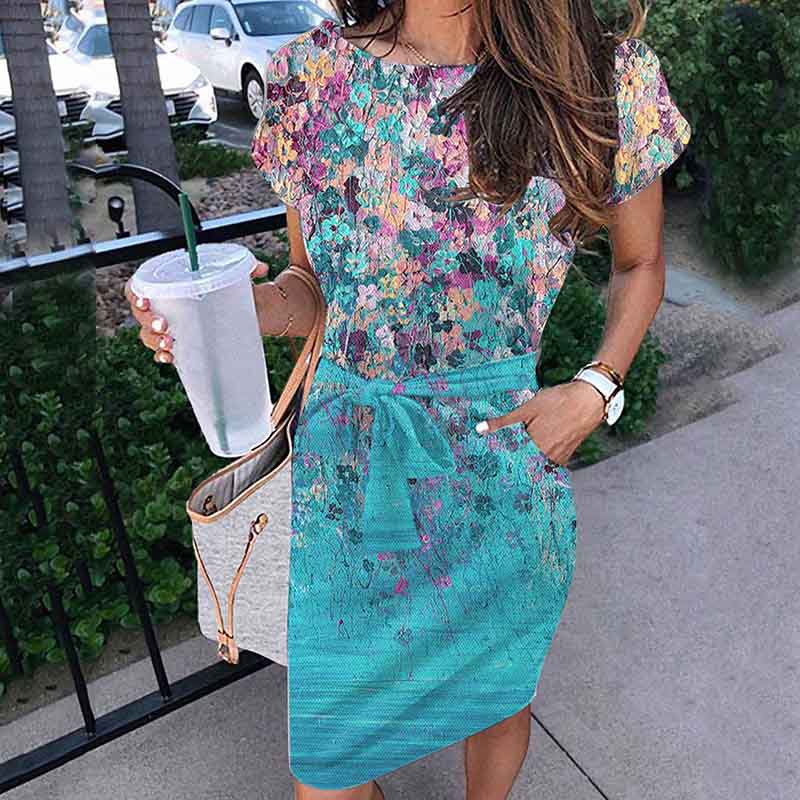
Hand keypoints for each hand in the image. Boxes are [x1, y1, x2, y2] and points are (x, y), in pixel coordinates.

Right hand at [123, 260, 269, 364]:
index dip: (135, 294)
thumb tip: (261, 268)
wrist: (253, 312)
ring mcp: (172, 327)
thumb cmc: (237, 290)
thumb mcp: (239, 277)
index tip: (146, 301)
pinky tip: (171, 358)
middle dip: (147, 322)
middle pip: (140, 314)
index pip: (138, 287)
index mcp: (171, 285)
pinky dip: (164, 356)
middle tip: (164, 326)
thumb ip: (247, 268)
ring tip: (170, 344)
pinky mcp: (182, 344)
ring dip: (155, 342)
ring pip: (148, 335)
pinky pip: (163, 352)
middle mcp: (166, 306)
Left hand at [475, 380, 605, 464]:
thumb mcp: (527, 408)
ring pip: (537, 464)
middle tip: (499, 462)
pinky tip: (537, 450)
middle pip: (524, 464)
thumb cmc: (559, 401)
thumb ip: (504, 421)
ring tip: (517, 456)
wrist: (590, 399)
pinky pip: (550, 462)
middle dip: (513, 462)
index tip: (490, 461)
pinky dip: (541, 458)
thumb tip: (479, 429)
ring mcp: (558, 457)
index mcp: (534, 447)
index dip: (500, 461)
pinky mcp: (567, 454)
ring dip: (528, 461)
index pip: (511, 461)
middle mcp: (546, 457)